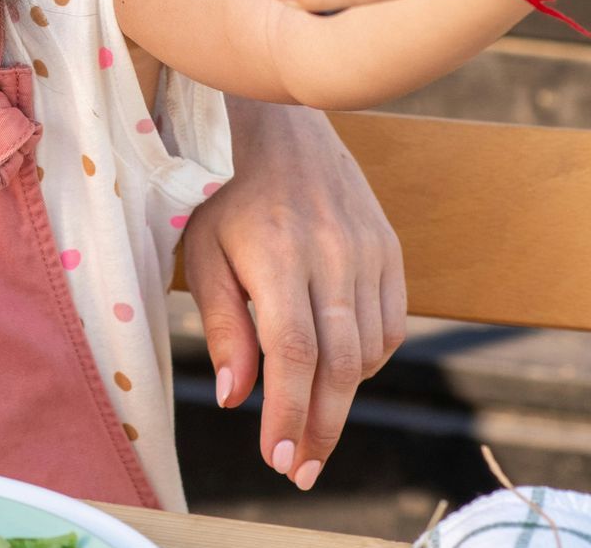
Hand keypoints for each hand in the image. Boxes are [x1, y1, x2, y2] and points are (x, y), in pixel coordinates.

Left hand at [181, 98, 404, 490]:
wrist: (281, 125)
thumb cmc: (227, 193)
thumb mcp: (205, 250)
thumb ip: (223, 324)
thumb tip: (234, 398)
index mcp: (277, 251)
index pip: (292, 352)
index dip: (288, 411)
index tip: (277, 459)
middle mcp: (331, 252)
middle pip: (336, 364)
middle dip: (319, 427)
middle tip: (299, 471)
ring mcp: (368, 251)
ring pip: (367, 352)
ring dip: (341, 400)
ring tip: (310, 428)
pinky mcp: (391, 251)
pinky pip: (388, 329)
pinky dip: (366, 361)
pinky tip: (336, 373)